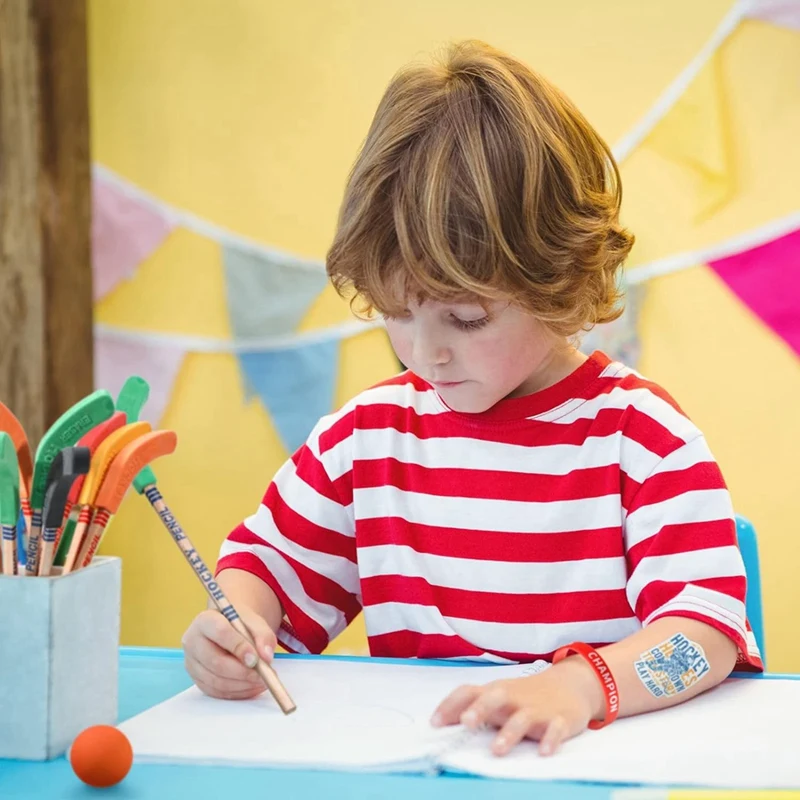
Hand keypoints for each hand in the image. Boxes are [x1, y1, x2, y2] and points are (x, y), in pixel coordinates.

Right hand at [181, 607, 277, 699]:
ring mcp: (192, 663)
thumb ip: (263, 636)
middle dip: (242, 672)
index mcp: (205, 620)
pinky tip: (252, 686)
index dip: (239, 647)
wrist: (229, 629)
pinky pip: (216, 692)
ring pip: (216, 681)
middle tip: (263, 675)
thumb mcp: (255, 622)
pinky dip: (237, 692)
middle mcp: (193, 641)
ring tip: (261, 681)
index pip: (220, 632)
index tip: (256, 659)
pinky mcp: (197, 679)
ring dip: (242, 685)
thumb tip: (266, 657)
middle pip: (216, 662)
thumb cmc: (241, 625)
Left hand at [430, 659, 603, 756]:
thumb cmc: (525, 695)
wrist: (569, 685)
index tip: (435, 723)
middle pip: (495, 698)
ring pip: (523, 718)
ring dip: (510, 733)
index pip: (469, 692)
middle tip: (467, 723)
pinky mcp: (559, 719)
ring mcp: (537, 709)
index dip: (451, 705)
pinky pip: (555, 729)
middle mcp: (513, 698)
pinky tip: (544, 752)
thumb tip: (439, 720)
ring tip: (497, 750)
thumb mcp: (498, 698)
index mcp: (495, 692)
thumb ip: (473, 707)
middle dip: (480, 709)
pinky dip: (550, 739)